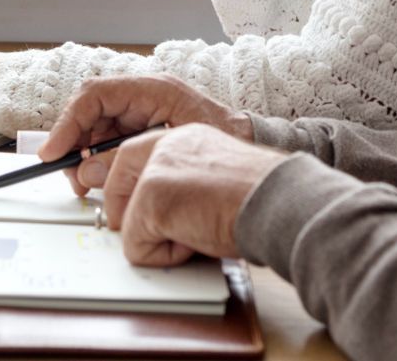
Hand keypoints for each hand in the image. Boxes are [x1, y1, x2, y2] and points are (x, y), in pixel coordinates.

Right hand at [40, 74, 253, 192]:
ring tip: (86, 185)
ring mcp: (141, 111)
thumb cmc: (223, 142)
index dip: (68, 122)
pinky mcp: (142, 128)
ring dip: (84, 155)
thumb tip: (87, 171)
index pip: (95, 95)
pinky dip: (98, 161)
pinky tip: (101, 181)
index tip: (55, 152)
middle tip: (72, 178)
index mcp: (152, 89)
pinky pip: (107, 140)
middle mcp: (142, 96)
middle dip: (73, 143)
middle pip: (89, 112)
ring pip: (94, 128)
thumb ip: (127, 159)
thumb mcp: (170, 151)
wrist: (249, 146)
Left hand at [98, 123, 287, 265]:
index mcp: (184, 138)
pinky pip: (136, 247)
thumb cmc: (263, 198)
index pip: (132, 159)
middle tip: (153, 236)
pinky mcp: (151, 198)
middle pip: (115, 182)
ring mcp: (155, 170)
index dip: (126, 192)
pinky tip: (198, 243)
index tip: (127, 215)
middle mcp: (165, 145)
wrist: (281, 202)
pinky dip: (164, 257)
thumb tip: (156, 217)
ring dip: (158, 240)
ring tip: (197, 233)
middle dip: (125, 217)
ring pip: (125, 221)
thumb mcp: (216, 181)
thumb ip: (183, 186)